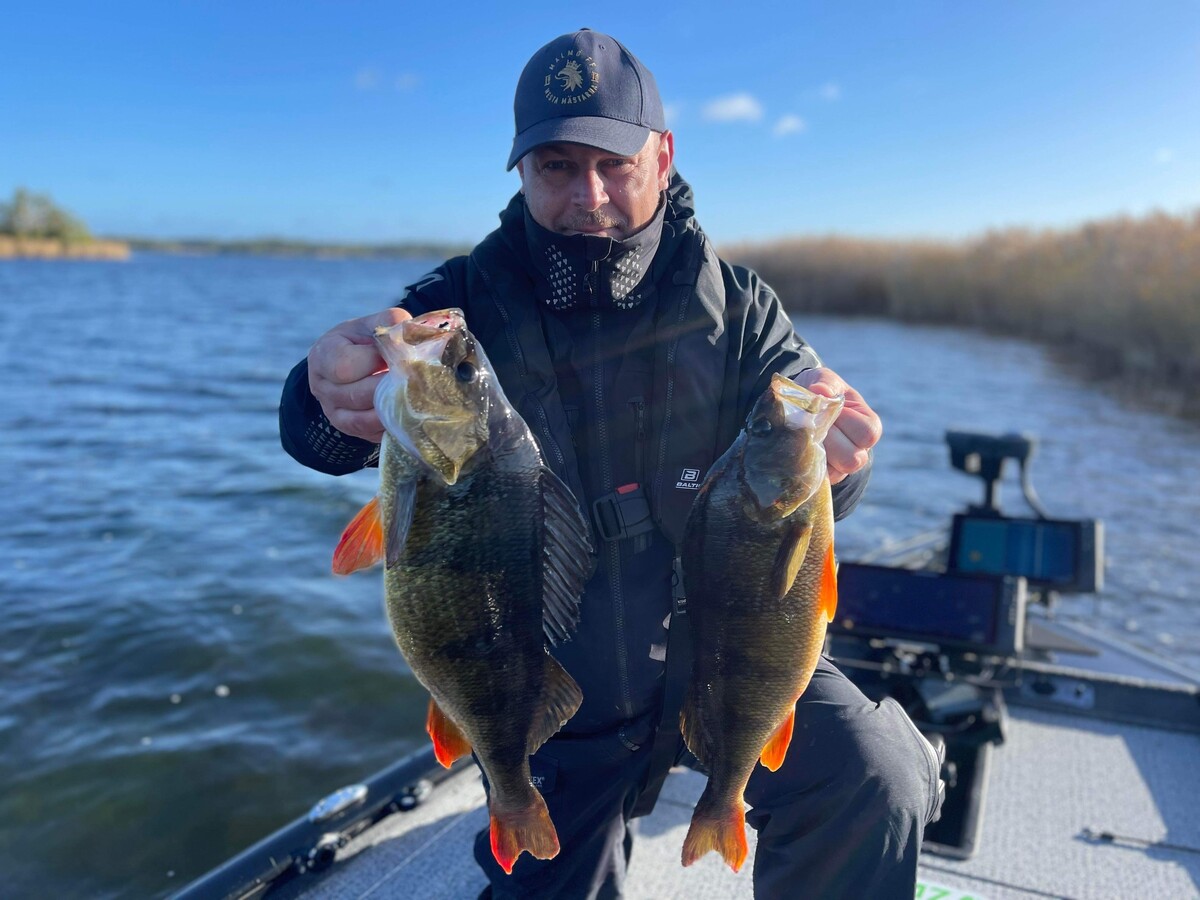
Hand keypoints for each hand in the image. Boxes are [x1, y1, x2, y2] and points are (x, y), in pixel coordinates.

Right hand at [308, 307, 410, 442]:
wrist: (350, 365)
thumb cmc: (363, 342)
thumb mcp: (370, 325)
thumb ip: (389, 322)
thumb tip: (411, 331)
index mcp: (323, 356)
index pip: (345, 367)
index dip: (375, 361)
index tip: (397, 354)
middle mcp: (323, 388)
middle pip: (357, 395)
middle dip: (390, 387)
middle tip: (417, 378)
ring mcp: (334, 412)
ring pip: (365, 419)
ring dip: (394, 408)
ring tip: (418, 395)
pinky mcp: (351, 430)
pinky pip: (372, 433)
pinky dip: (392, 424)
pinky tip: (410, 413)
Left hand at [792, 368, 881, 483]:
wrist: (798, 407)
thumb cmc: (818, 391)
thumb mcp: (824, 380)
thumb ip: (826, 383)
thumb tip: (820, 391)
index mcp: (867, 424)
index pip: (867, 434)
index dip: (845, 422)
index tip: (828, 408)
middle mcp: (859, 449)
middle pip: (852, 459)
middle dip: (827, 440)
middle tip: (810, 424)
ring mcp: (841, 466)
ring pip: (835, 473)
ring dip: (815, 453)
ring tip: (801, 435)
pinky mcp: (823, 476)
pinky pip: (817, 480)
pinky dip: (805, 465)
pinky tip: (795, 447)